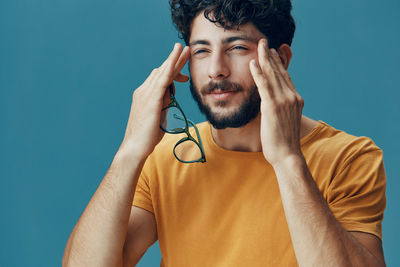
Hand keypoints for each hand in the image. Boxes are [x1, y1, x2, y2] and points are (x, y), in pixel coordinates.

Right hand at [120, 43, 189, 157]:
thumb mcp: (158, 117)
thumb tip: (170, 98)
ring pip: (162, 72)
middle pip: (161, 71)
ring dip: (174, 59)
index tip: (184, 76)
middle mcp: (143, 91)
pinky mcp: (151, 100)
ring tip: (184, 48)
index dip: (172, 73)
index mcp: (144, 95)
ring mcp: (146, 94)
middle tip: (186, 49)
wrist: (134, 148)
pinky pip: (162, 80)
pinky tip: (176, 60)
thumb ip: (163, 105)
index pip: (159, 79)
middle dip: (175, 61)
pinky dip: (169, 68)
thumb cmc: (146, 137)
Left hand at [249, 39, 303, 165]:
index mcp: (296, 100)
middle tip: (265, 42)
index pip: (286, 77)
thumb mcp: (285, 122)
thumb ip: (279, 110)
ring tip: (259, 45)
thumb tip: (270, 106)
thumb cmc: (284, 142)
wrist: (288, 155)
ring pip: (273, 75)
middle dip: (271, 56)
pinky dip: (258, 73)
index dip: (278, 64)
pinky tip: (253, 63)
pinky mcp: (272, 106)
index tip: (273, 53)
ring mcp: (283, 100)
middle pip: (280, 72)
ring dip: (265, 58)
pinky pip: (264, 85)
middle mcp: (292, 97)